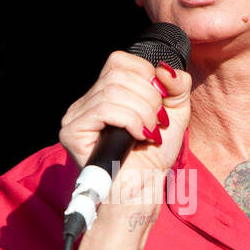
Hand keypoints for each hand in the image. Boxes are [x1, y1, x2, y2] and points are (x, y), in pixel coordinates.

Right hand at [58, 51, 191, 187]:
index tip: (159, 104)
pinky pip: (103, 110)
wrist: (143, 188)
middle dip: (149, 98)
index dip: (146, 77)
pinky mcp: (72, 131)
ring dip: (142, 112)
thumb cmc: (154, 154)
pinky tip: (138, 136)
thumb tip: (164, 70)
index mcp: (105, 91)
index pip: (121, 61)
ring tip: (149, 133)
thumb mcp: (175, 112)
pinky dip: (129, 120)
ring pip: (112, 91)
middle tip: (157, 123)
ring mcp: (76, 115)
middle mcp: (86, 100)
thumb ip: (177, 85)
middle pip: (118, 74)